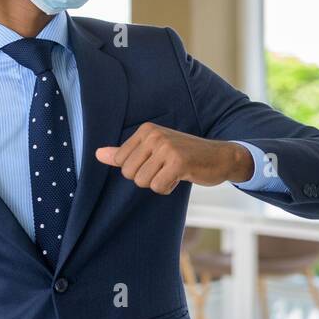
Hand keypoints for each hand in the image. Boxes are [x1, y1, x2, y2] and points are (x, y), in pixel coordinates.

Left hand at [94, 123, 252, 194]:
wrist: (220, 157)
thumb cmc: (185, 155)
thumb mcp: (154, 150)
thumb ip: (125, 153)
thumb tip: (98, 154)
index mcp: (146, 130)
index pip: (120, 161)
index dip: (136, 169)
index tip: (155, 162)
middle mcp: (155, 135)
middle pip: (129, 173)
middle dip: (146, 178)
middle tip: (165, 169)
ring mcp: (167, 148)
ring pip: (143, 182)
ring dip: (158, 183)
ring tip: (173, 172)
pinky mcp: (179, 162)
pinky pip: (158, 187)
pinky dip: (168, 188)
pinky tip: (180, 177)